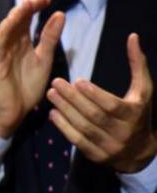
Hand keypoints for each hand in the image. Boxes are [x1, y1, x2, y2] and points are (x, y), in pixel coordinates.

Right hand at [0, 0, 63, 137]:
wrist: (13, 113)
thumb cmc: (26, 88)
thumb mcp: (44, 60)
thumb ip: (49, 38)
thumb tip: (60, 14)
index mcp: (21, 44)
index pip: (27, 20)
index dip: (35, 8)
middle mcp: (9, 45)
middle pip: (16, 21)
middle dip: (27, 8)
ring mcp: (0, 53)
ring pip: (6, 29)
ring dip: (15, 16)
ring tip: (27, 4)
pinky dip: (4, 32)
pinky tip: (12, 22)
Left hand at [48, 33, 156, 172]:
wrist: (139, 151)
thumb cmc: (138, 113)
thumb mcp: (143, 90)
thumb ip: (138, 64)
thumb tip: (133, 36)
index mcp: (133, 115)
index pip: (112, 105)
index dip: (94, 94)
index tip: (77, 80)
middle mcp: (122, 133)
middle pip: (94, 116)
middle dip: (73, 99)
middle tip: (55, 83)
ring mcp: (109, 147)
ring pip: (83, 128)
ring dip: (65, 111)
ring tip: (50, 95)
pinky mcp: (96, 156)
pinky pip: (77, 141)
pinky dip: (64, 127)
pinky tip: (52, 114)